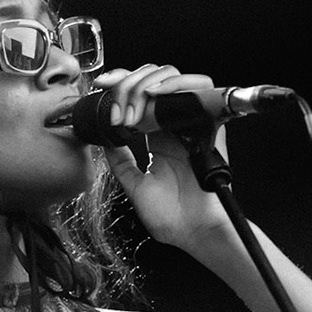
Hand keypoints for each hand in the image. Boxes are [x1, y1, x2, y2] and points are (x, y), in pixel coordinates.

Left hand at [93, 64, 231, 251]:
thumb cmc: (172, 217)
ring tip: (133, 104)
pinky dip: (176, 85)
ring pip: (172, 79)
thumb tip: (104, 140)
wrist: (195, 231)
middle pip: (154, 81)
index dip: (121, 84)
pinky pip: (199, 90)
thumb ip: (121, 162)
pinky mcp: (209, 126)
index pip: (140, 97)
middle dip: (129, 82)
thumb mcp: (135, 186)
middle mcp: (174, 128)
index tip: (102, 87)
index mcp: (158, 139)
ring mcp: (191, 125)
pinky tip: (156, 94)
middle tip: (115, 98)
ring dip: (147, 84)